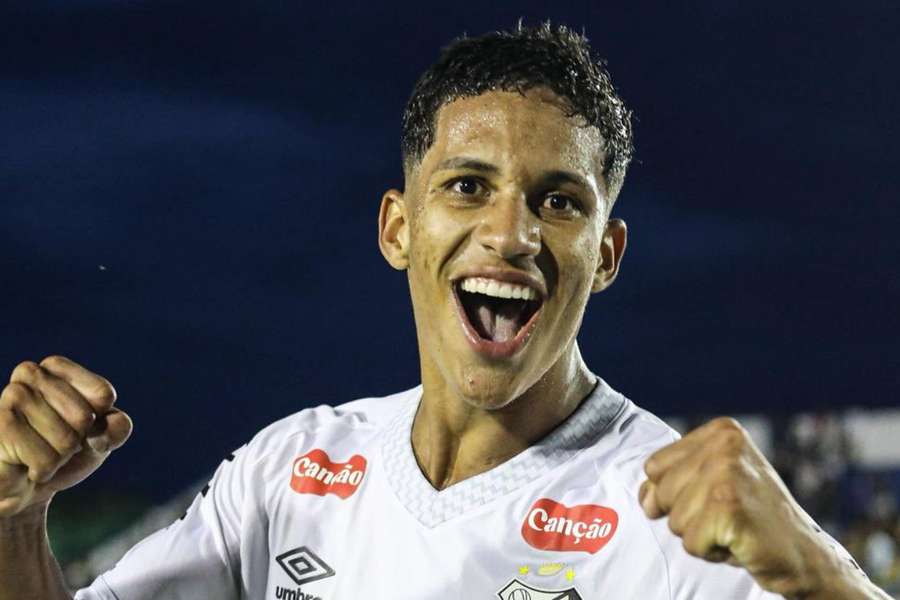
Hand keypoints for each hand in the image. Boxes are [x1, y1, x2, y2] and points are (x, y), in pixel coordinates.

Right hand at [0, 356, 131, 516]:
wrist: (25, 485)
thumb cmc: (64, 451)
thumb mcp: (103, 436)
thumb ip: (118, 427)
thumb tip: (99, 436)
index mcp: (55, 366)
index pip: (103, 393)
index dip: (99, 419)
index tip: (79, 425)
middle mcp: (30, 374)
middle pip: (84, 416)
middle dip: (77, 440)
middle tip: (54, 442)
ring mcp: (11, 398)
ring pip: (66, 440)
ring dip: (59, 458)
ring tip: (39, 452)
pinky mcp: (0, 427)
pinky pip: (45, 460)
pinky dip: (44, 471)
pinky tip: (26, 466)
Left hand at [639, 417, 844, 597]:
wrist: (804, 553)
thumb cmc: (752, 517)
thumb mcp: (710, 484)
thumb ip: (671, 481)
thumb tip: (646, 497)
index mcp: (721, 431)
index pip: (654, 467)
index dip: (673, 493)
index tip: (712, 497)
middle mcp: (724, 445)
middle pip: (662, 493)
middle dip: (687, 515)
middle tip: (727, 516)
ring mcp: (727, 474)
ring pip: (673, 520)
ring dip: (699, 535)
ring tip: (733, 528)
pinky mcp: (729, 507)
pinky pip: (690, 542)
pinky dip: (710, 551)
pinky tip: (738, 541)